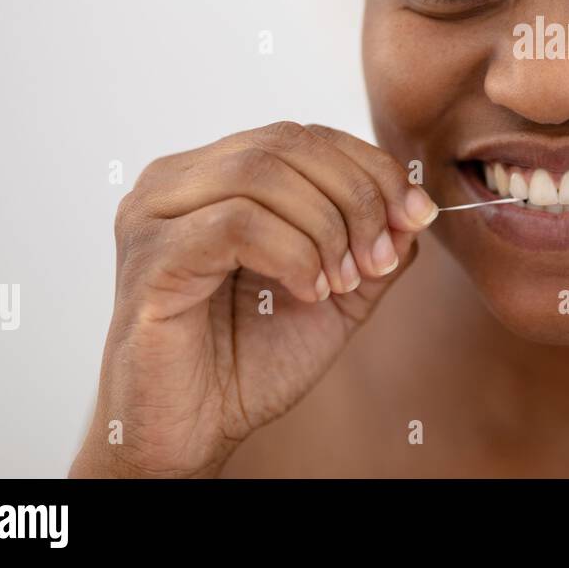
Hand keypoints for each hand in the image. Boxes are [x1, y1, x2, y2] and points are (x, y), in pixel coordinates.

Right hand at [69, 121, 437, 477]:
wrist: (192, 432)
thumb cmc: (250, 359)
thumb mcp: (338, 291)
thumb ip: (376, 243)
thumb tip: (416, 207)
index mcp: (216, 175)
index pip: (306, 136)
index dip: (372, 167)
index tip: (418, 215)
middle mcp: (177, 181)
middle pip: (288, 143)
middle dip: (357, 196)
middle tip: (379, 258)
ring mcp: (154, 214)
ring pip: (263, 173)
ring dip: (326, 227)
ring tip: (341, 281)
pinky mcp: (150, 256)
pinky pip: (237, 223)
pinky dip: (292, 253)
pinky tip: (307, 292)